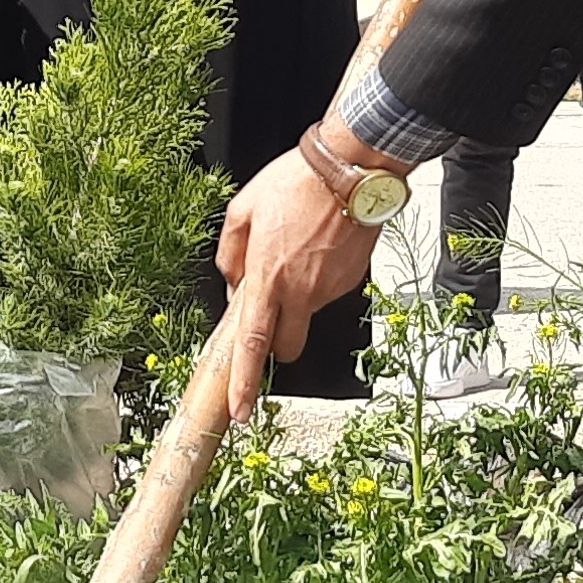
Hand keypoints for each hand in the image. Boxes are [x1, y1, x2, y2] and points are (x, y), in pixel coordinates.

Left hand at [216, 143, 388, 393]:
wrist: (350, 170)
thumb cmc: (295, 183)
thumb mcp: (242, 209)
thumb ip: (230, 252)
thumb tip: (232, 281)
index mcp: (268, 279)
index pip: (254, 345)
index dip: (245, 383)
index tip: (241, 411)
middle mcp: (301, 293)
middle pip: (287, 345)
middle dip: (276, 342)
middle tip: (270, 311)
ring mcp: (329, 290)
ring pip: (307, 314)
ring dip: (297, 298)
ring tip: (295, 251)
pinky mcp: (351, 281)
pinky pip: (326, 292)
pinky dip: (316, 279)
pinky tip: (315, 247)